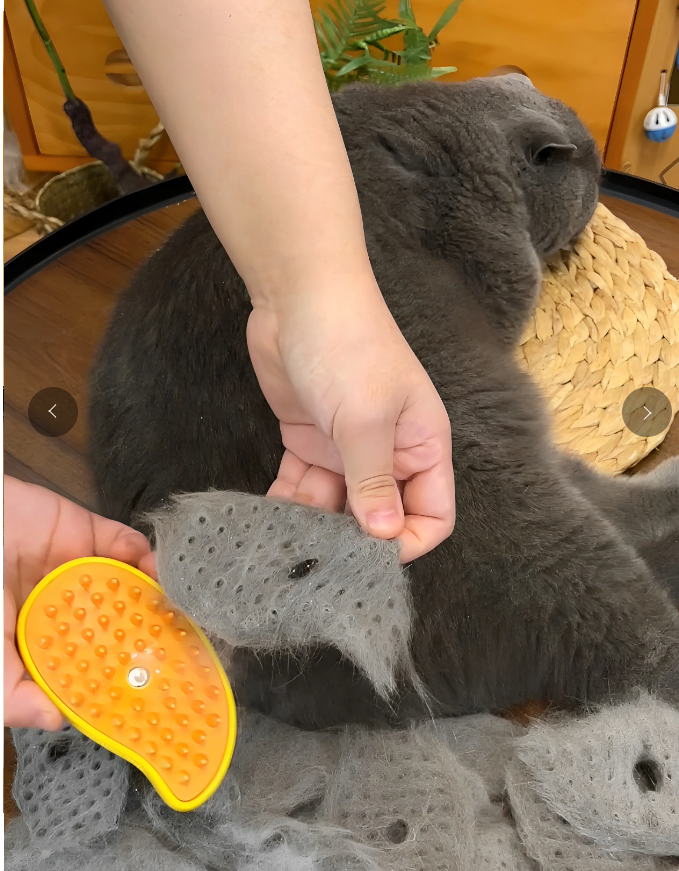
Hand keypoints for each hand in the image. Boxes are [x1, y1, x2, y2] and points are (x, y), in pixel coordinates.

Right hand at [4, 476, 155, 729]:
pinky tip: (158, 573)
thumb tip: (55, 721)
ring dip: (155, 597)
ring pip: (129, 585)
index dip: (116, 677)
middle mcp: (66, 606)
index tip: (151, 695)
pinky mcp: (85, 531)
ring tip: (180, 615)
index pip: (86, 663)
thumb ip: (10, 692)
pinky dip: (146, 557)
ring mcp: (77, 568)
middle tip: (182, 653)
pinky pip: (125, 544)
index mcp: (40, 638)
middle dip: (150, 637)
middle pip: (117, 624)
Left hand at [247, 278, 454, 563]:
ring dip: (312, 525)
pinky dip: (288, 504)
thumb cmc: (349, 346)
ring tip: (283, 543)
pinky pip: (303, 486)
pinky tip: (266, 520)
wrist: (298, 296)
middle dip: (351, 539)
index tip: (370, 560)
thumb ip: (374, 481)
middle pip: (379, 516)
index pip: (432, 514)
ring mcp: (347, 448)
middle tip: (316, 560)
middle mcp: (389, 453)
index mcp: (422, 447)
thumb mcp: (364, 419)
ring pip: (335, 506)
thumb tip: (386, 538)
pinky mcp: (310, 440)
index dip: (408, 542)